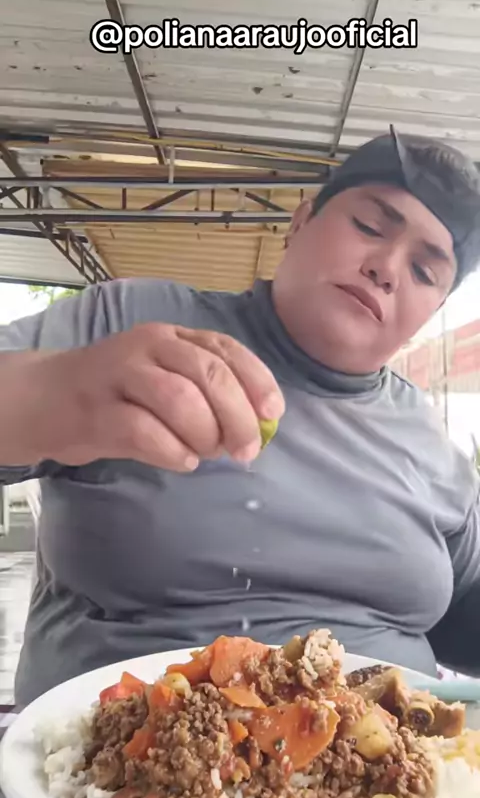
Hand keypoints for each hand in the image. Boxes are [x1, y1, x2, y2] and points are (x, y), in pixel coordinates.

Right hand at [1, 323, 284, 471]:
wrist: (49, 399)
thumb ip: (205, 393)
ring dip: (205, 433)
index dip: (257, 380)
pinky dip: (174, 451)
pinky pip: (144, 430)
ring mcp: (118, 374)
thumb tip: (257, 425)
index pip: (225, 349)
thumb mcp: (163, 379)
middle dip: (238, 416)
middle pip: (208, 373)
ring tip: (207, 452)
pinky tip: (183, 461)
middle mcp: (147, 346)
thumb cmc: (120, 394)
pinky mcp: (95, 410)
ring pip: (178, 398)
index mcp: (171, 336)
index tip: (272, 414)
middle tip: (246, 450)